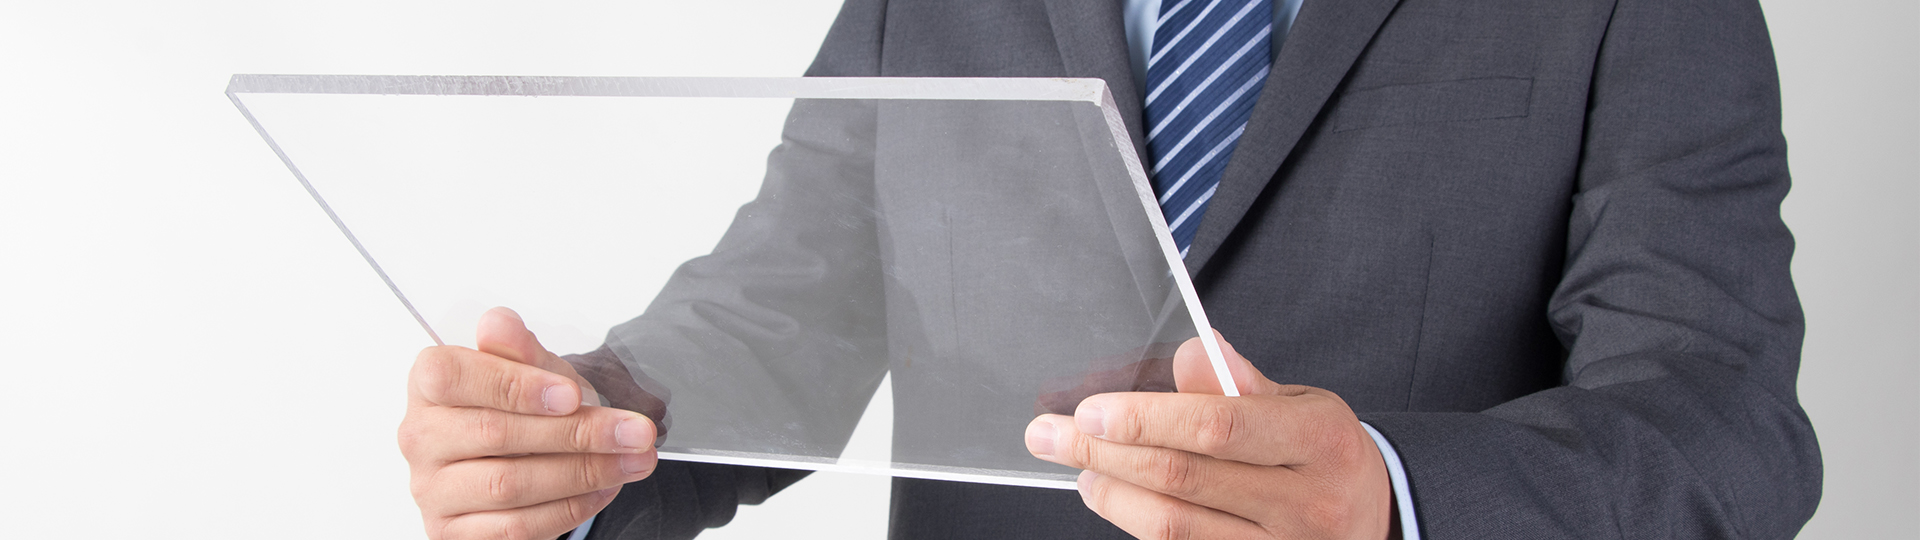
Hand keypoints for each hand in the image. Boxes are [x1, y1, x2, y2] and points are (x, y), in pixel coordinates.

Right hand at [400, 307, 659, 539]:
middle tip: (633, 432)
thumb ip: (519, 348)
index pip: (453, 377)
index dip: (515, 386)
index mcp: (429, 383)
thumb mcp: (534, 366)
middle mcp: (420, 437)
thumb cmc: (527, 404)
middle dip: (575, 433)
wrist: (532, 450)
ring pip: (508, 485)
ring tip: (632, 461)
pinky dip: (568, 508)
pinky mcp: (454, 532)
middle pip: (493, 434)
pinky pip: (514, 527)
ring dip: (583, 473)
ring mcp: (432, 490)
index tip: (572, 395)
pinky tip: (603, 489)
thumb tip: (499, 325)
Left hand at [1024, 333, 1393, 539]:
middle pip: (1182, 476)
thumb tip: (1191, 353)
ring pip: (1172, 525)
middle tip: (1051, 434)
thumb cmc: (1325, 454)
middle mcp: (1305, 502)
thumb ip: (1243, 383)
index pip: (1218, 426)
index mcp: (1319, 441)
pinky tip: (1113, 496)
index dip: (1146, 419)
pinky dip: (1135, 522)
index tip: (1091, 410)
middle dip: (1103, 453)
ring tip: (1080, 466)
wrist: (1373, 519)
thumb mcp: (1304, 405)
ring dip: (1110, 492)